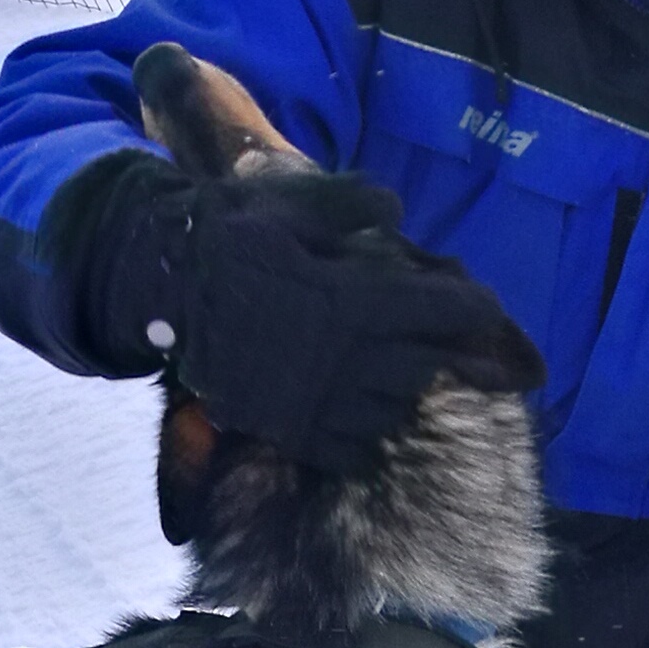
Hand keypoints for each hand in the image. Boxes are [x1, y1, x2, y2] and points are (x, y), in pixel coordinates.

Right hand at [75, 154, 543, 472]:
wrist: (162, 289)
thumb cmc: (232, 235)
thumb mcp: (294, 201)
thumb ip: (354, 204)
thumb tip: (399, 213)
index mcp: (355, 300)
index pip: (445, 312)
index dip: (477, 309)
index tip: (487, 307)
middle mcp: (346, 358)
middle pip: (429, 365)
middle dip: (453, 352)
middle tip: (461, 345)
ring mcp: (319, 401)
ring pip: (396, 408)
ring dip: (411, 389)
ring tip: (410, 371)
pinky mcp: (291, 430)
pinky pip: (352, 446)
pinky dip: (370, 430)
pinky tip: (367, 409)